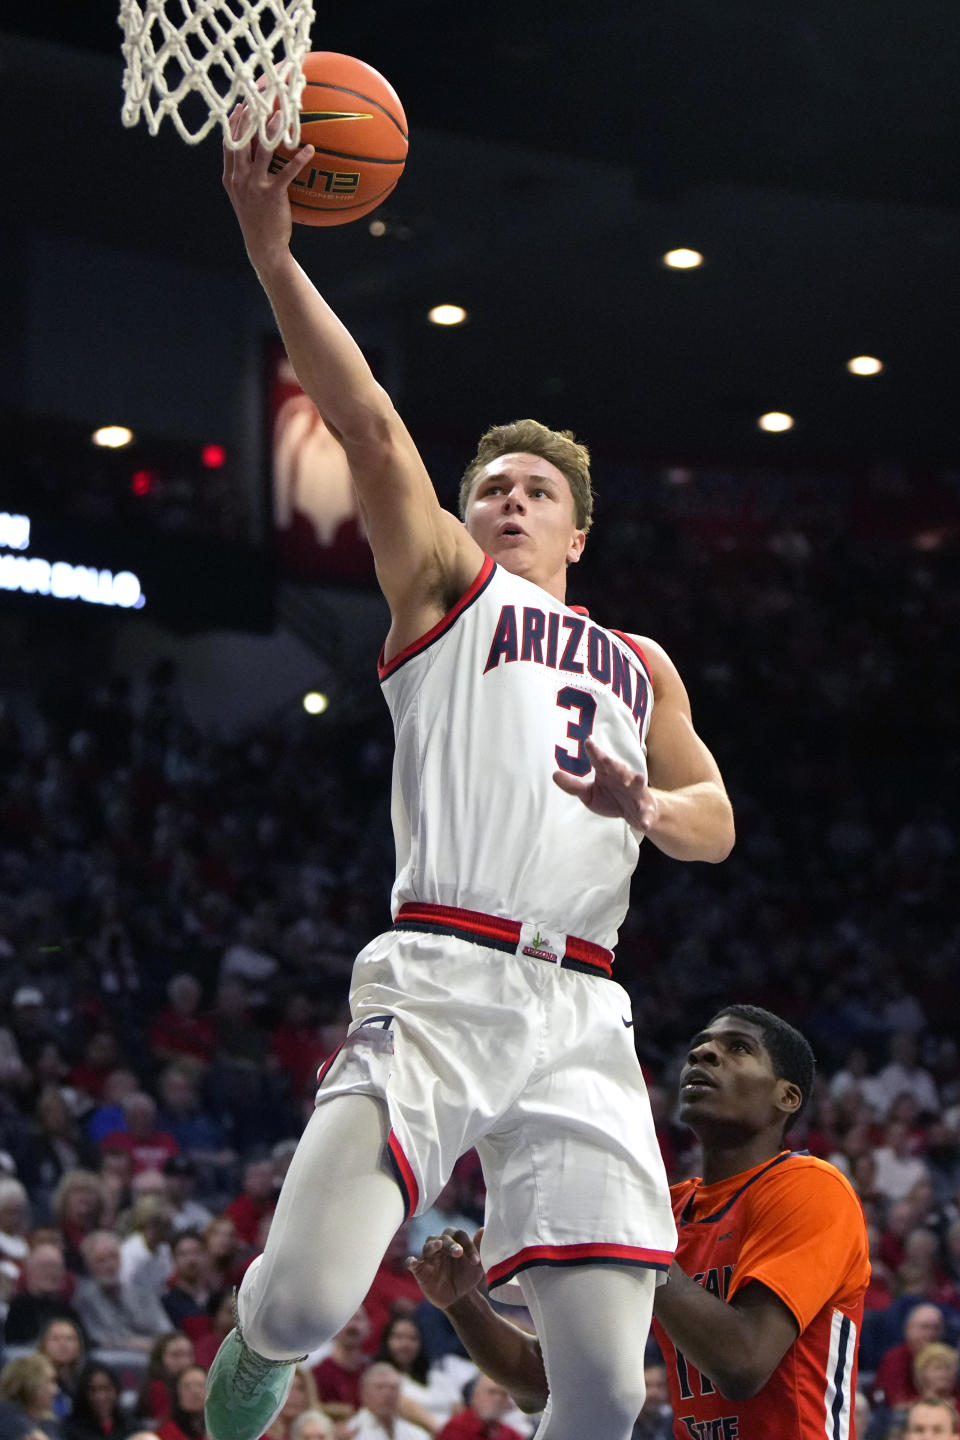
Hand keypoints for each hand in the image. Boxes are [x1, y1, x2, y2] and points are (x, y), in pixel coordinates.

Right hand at [222, 104, 314, 268]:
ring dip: (271, 130)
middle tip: (259, 99)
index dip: (234, 123)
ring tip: (281, 115)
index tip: (241, 104)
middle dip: (249, 118)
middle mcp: (239, 178)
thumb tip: (253, 154)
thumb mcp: (243, 196)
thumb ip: (244, 175)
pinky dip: (298, 159)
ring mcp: (254, 186)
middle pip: (242, 141)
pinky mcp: (271, 195)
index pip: (229, 143)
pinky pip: (286, 172)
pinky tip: (309, 149)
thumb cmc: (257, 220)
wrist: (263, 246)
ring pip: (261, 151)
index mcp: (230, 177)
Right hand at [407, 1227, 485, 1309]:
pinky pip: (412, 1263)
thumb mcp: (476, 1265)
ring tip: (438, 1245)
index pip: (459, 1235)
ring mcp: (430, 1258)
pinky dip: (411, 1261)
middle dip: (451, 1244)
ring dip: (432, 1245)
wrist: (459, 1298)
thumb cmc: (467, 1277)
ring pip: (428, 1246)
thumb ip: (479, 1247)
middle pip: (443, 1238)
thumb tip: (483, 1229)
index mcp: (455, 1242)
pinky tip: (413, 1262)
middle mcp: (441, 1246)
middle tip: (459, 1252)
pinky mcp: (420, 1271)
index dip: (468, 1245)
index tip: (476, 1261)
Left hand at [553, 737, 658, 831]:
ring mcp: (636, 794)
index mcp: (608, 773)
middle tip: (605, 759)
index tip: (588, 742)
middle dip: (614, 764)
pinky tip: (644, 824)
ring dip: (637, 783)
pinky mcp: (644, 810)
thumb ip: (573, 785)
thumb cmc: (611, 798)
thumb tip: (554, 774)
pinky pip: (645, 814)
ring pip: (637, 786)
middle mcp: (624, 779)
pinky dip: (645, 818)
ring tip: (638, 779)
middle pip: (619, 769)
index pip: (601, 760)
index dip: (595, 751)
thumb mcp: (589, 794)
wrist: (636, 812)